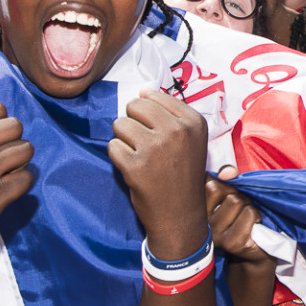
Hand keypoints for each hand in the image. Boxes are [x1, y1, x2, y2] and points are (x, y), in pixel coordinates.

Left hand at [109, 90, 208, 258]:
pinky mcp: (135, 165)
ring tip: (139, 155)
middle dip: (133, 122)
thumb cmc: (182, 174)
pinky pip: (113, 146)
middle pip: (134, 106)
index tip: (157, 131)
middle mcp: (176, 131)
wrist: (180, 216)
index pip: (153, 95)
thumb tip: (142, 90)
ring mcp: (155, 148)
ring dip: (124, 140)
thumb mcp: (190, 139)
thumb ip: (169, 112)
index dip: (148, 114)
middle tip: (143, 143)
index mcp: (193, 121)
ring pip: (120, 124)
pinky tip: (133, 168)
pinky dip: (119, 157)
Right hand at [206, 167, 272, 269]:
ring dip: (248, 206)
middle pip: (224, 190)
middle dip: (238, 194)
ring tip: (245, 217)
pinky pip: (249, 214)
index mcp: (196, 210)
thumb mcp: (228, 195)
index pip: (208, 182)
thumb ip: (224, 178)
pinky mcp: (232, 243)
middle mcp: (201, 223)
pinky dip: (256, 216)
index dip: (223, 181)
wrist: (252, 251)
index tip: (227, 189)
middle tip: (239, 208)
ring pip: (237, 201)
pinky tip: (252, 226)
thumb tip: (228, 172)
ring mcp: (215, 235)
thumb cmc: (239, 217)